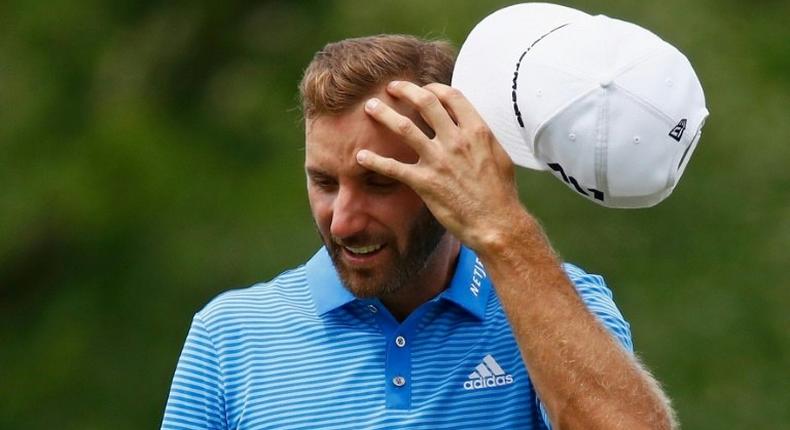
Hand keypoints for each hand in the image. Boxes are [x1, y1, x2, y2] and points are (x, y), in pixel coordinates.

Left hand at [356, 81, 523, 251]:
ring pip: (404, 127)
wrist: (496, 223)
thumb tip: (473, 125)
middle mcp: (456, 140)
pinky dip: (374, 160)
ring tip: (370, 106)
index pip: (452, 96)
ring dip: (384, 113)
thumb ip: (482, 138)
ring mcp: (439, 160)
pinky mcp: (425, 182)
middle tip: (391, 86)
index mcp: (476, 131)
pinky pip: (393, 167)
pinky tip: (360, 156)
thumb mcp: (499, 156)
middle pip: (425, 102)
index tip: (423, 88)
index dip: (434, 88)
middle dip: (405, 90)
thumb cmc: (501, 193)